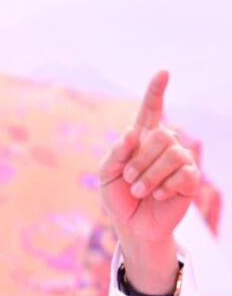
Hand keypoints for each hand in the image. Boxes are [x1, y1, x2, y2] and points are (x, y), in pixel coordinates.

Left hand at [99, 70, 199, 294]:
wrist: (132, 223)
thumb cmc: (118, 195)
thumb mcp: (105, 173)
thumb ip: (115, 152)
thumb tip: (131, 133)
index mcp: (141, 138)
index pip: (151, 110)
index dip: (156, 91)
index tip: (163, 72)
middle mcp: (163, 144)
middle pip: (159, 135)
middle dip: (139, 159)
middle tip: (129, 179)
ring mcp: (179, 160)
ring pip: (171, 153)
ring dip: (148, 175)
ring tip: (140, 190)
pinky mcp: (190, 179)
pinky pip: (182, 173)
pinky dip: (163, 187)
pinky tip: (156, 196)